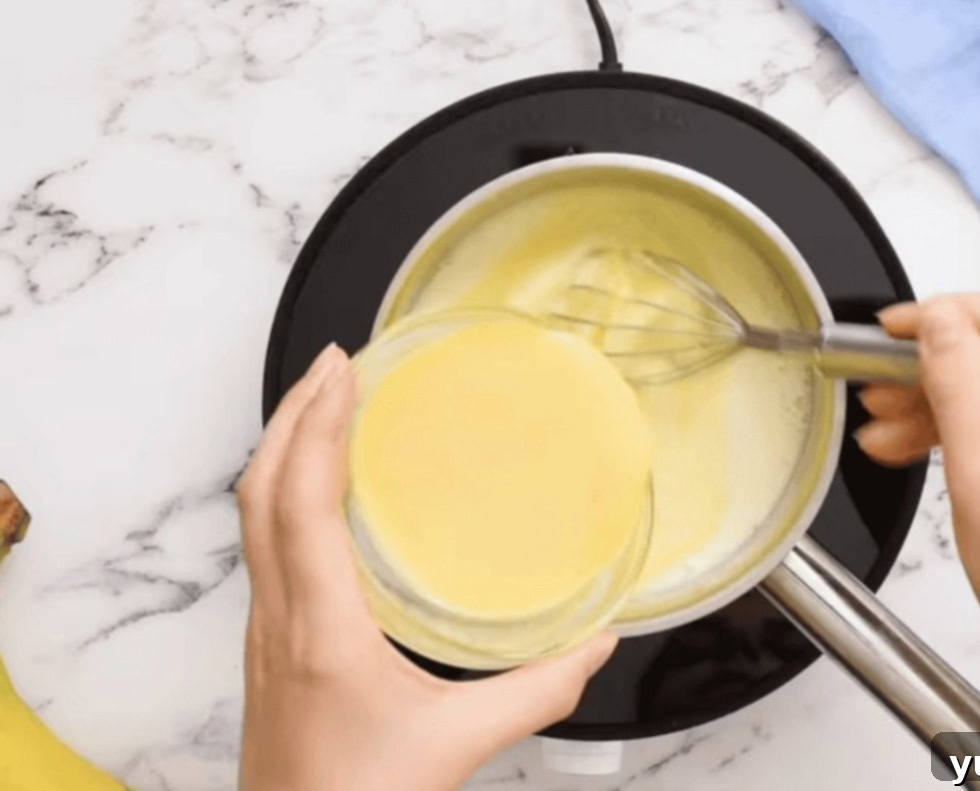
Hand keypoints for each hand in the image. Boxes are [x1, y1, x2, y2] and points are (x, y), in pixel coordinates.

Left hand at [236, 344, 615, 790]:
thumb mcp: (460, 745)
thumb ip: (537, 692)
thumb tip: (597, 646)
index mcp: (320, 629)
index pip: (301, 502)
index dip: (316, 426)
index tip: (343, 371)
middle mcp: (279, 620)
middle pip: (259, 491)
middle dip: (292, 414)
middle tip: (336, 364)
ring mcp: (266, 632)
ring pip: (253, 517)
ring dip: (283, 449)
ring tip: (325, 406)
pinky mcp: (271, 645)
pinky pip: (264, 545)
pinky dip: (285, 492)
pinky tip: (321, 490)